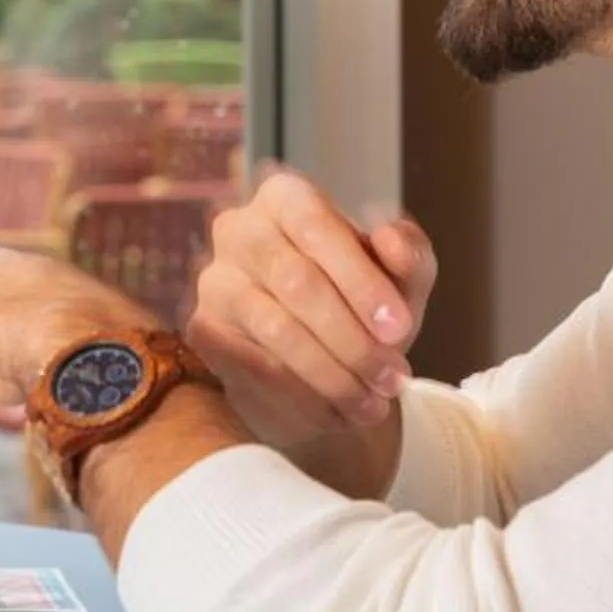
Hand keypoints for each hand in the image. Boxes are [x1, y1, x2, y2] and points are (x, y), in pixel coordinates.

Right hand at [186, 168, 432, 490]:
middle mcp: (239, 230)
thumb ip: (409, 256)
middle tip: (393, 377)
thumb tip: (390, 239)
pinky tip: (338, 413)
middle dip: (352, 336)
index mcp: (286, 198)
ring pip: (275, 328)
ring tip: (373, 404)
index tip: (400, 329)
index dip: (360, 278)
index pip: (316, 225)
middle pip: (296, 280)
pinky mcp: (204, 330)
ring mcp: (215, 281)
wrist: (319, 363)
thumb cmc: (361, 307)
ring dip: (333, 373)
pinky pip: (253, 366)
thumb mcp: (401, 281)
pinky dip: (305, 396)